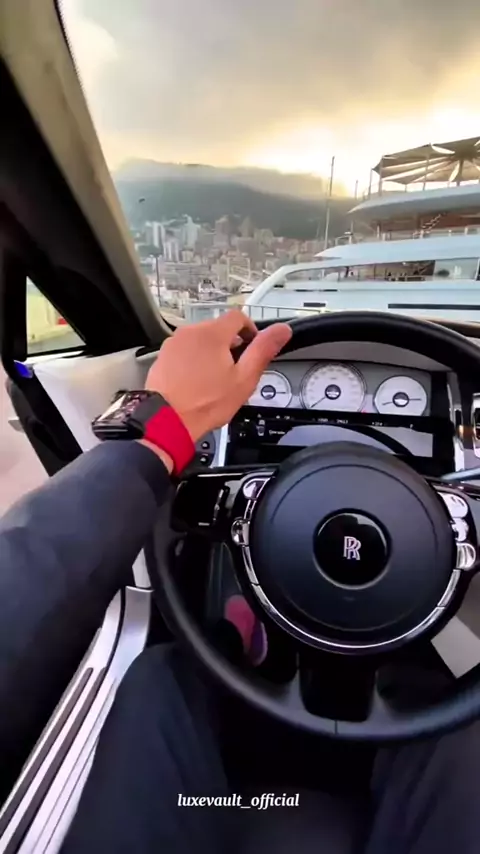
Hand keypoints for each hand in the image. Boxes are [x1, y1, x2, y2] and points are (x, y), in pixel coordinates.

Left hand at [144, 311, 291, 441]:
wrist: (167, 420)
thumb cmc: (206, 403)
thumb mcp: (244, 379)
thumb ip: (263, 350)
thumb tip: (282, 330)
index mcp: (213, 333)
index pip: (238, 316)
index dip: (250, 330)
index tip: (251, 347)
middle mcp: (190, 332)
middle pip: (218, 329)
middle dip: (229, 345)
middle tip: (234, 371)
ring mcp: (174, 344)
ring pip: (200, 341)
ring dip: (210, 353)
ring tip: (213, 380)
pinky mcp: (163, 357)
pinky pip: (184, 352)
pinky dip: (193, 362)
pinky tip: (196, 383)